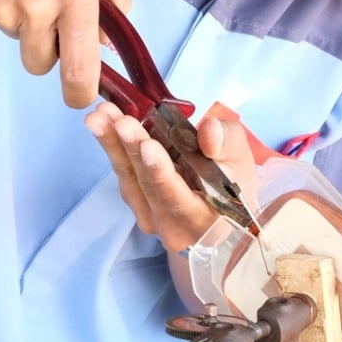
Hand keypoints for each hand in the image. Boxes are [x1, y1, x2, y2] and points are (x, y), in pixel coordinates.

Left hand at [85, 104, 258, 250]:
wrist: (219, 200)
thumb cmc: (232, 179)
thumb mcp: (239, 157)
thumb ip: (226, 143)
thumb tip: (209, 130)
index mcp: (201, 220)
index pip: (177, 198)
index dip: (161, 173)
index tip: (148, 145)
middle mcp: (170, 226)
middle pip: (146, 185)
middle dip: (130, 148)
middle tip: (118, 119)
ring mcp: (148, 217)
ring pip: (128, 178)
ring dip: (112, 143)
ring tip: (101, 114)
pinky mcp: (134, 202)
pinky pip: (122, 173)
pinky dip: (112, 146)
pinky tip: (103, 121)